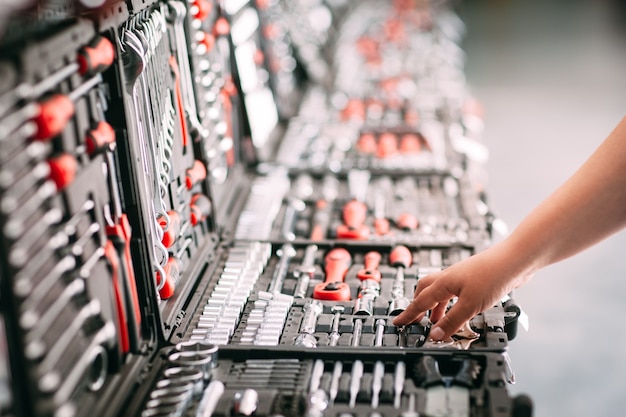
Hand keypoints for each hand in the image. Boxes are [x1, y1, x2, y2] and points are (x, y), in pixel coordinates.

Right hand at [392, 243, 533, 339]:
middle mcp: (449, 277)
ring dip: (437, 307)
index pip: (420, 302)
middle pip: (425, 290)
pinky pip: (455, 292)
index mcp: (443, 283)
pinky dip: (451, 303)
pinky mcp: (474, 279)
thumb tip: (436, 334)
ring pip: (441, 292)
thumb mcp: (470, 305)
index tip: (397, 322)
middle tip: (416, 320)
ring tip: (439, 322)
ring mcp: (461, 277)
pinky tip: (460, 310)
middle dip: (419, 306)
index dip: (408, 314)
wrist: (515, 260)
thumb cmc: (493, 275)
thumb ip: (452, 321)